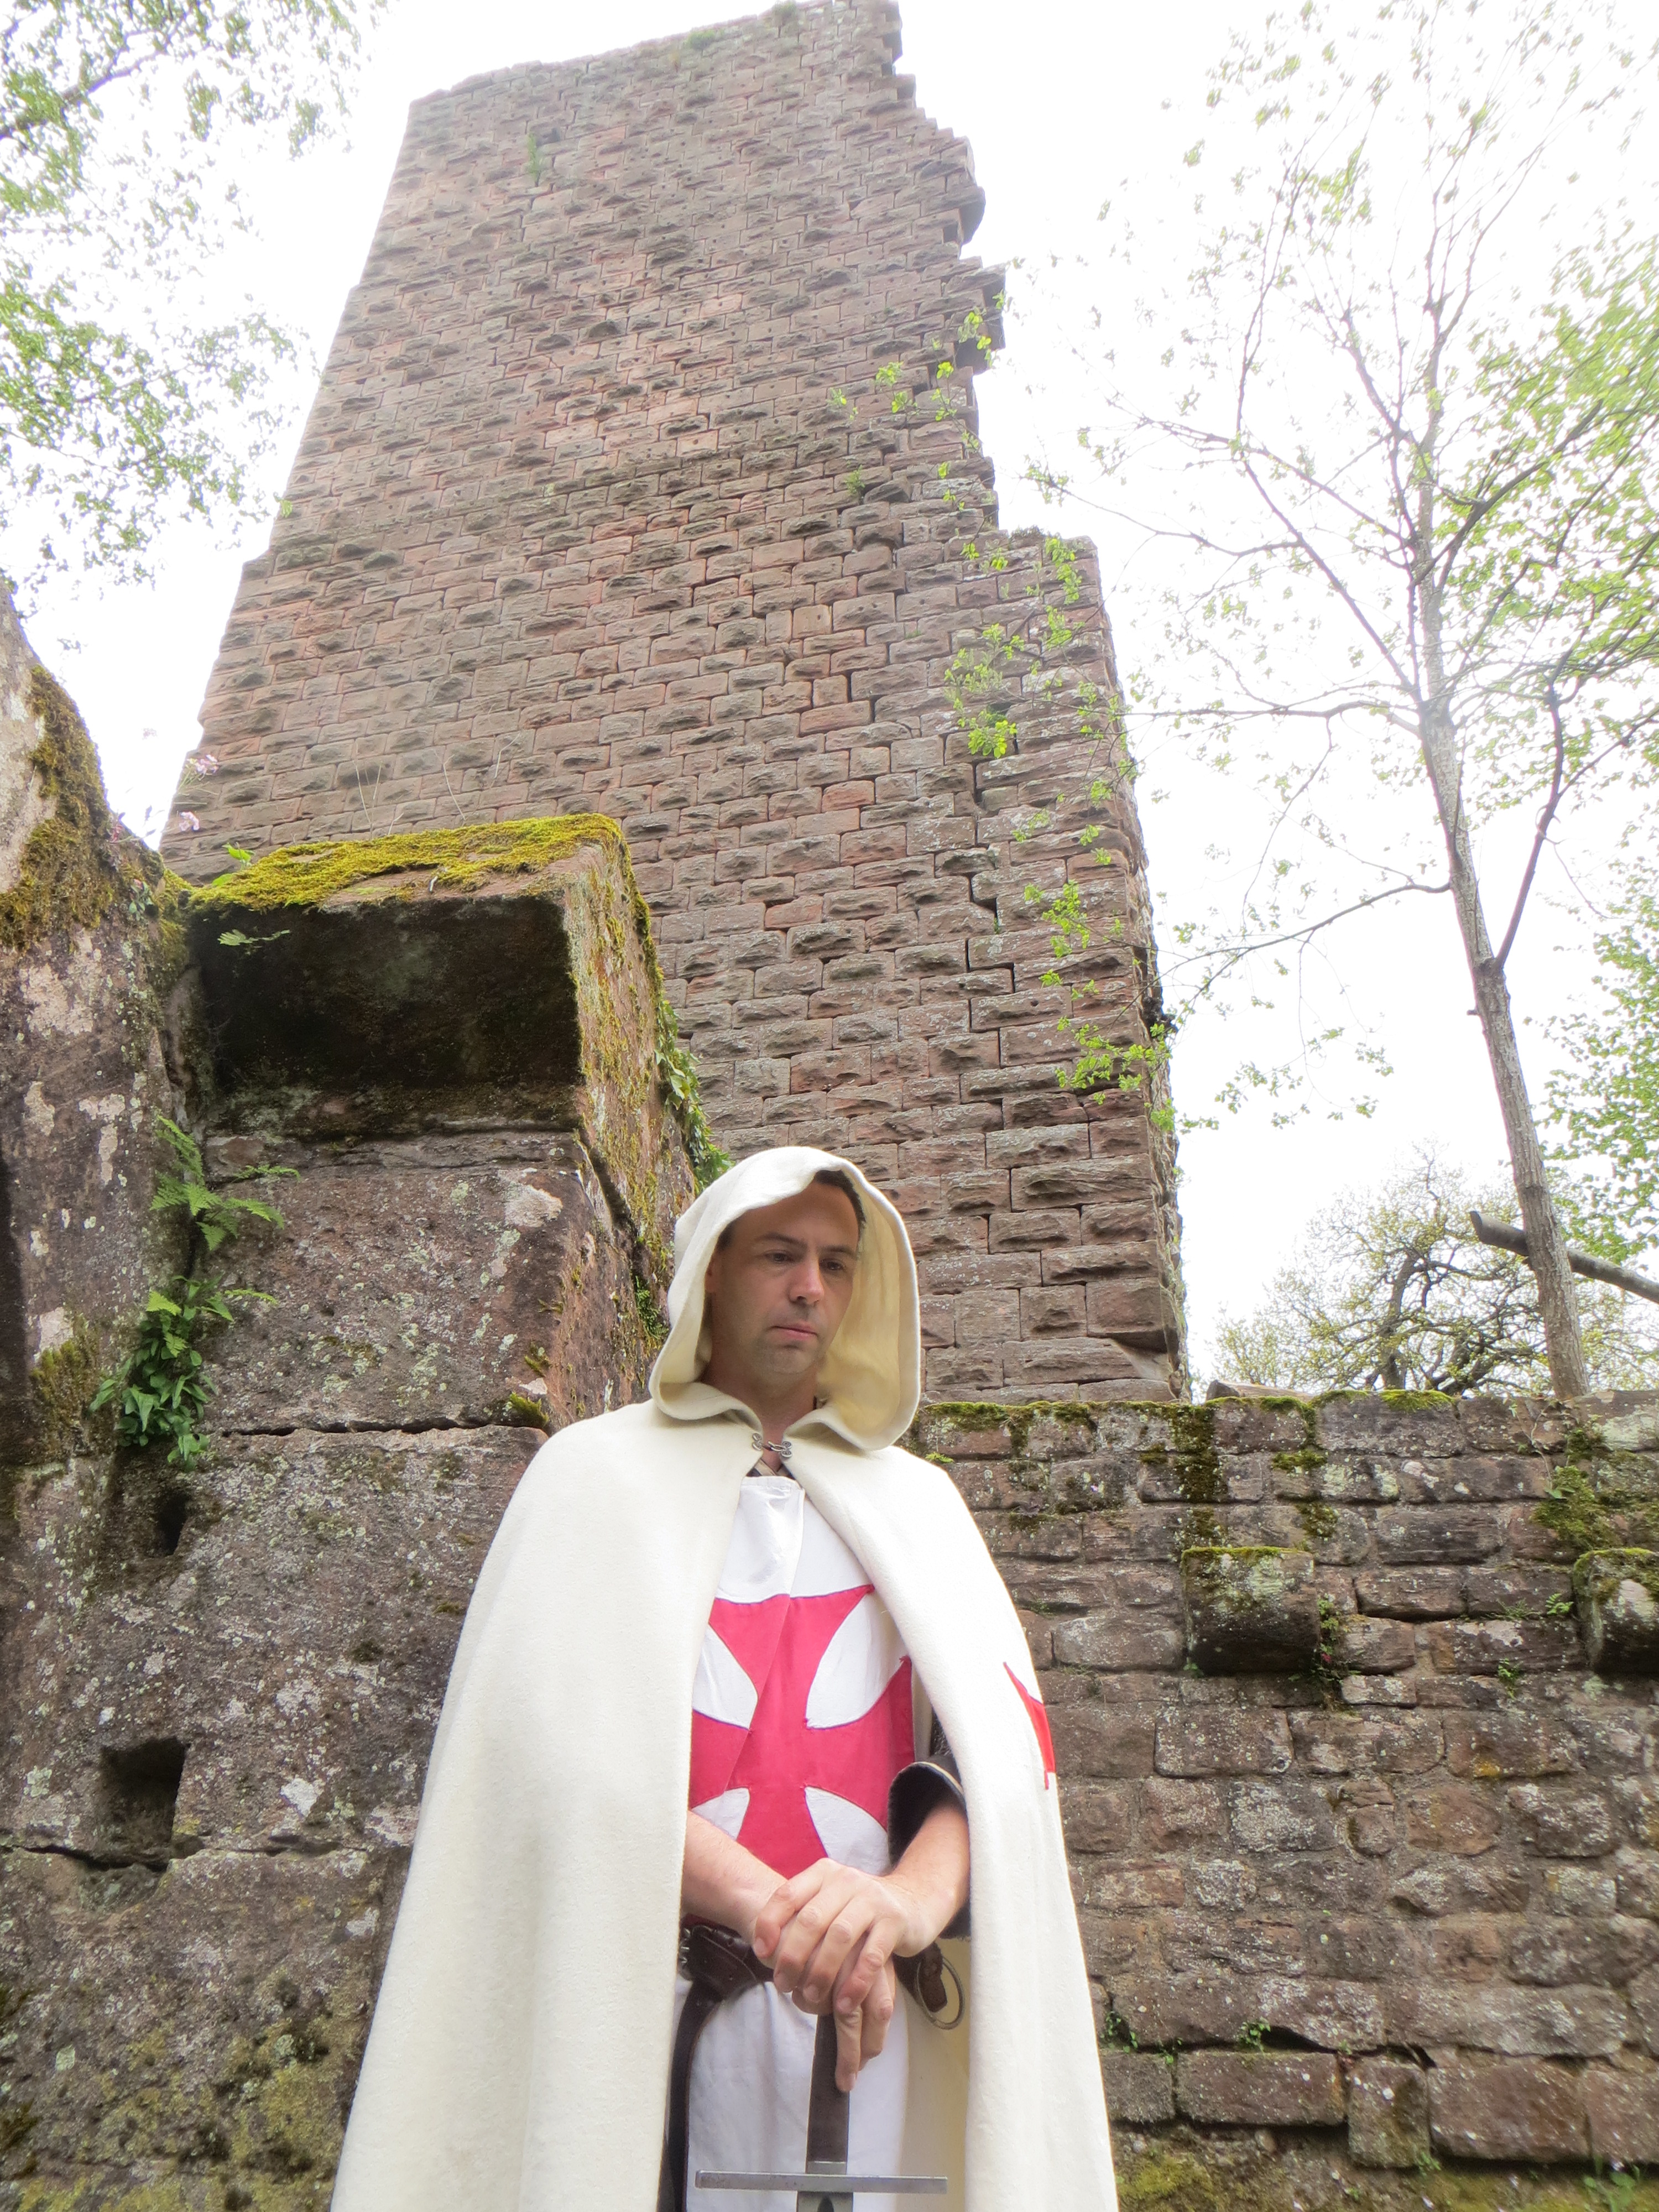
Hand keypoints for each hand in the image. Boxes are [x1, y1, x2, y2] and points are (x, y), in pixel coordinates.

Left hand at [753, 1860, 912, 2089]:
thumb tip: (763, 1949)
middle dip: (792, 1956)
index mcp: (824, 1873)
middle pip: (811, 1919)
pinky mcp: (894, 1921)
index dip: (769, 1924)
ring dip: (822, 1971)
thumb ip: (801, 1915)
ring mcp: (873, 1899)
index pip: (787, 1894)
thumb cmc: (858, 1909)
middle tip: (782, 1985)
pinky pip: (872, 1955)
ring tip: (811, 1997)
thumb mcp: (829, 1901)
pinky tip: (844, 2003)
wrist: (912, 1899)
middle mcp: (847, 1881)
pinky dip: (856, 1982)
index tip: (761, 1953)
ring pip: (840, 1936)